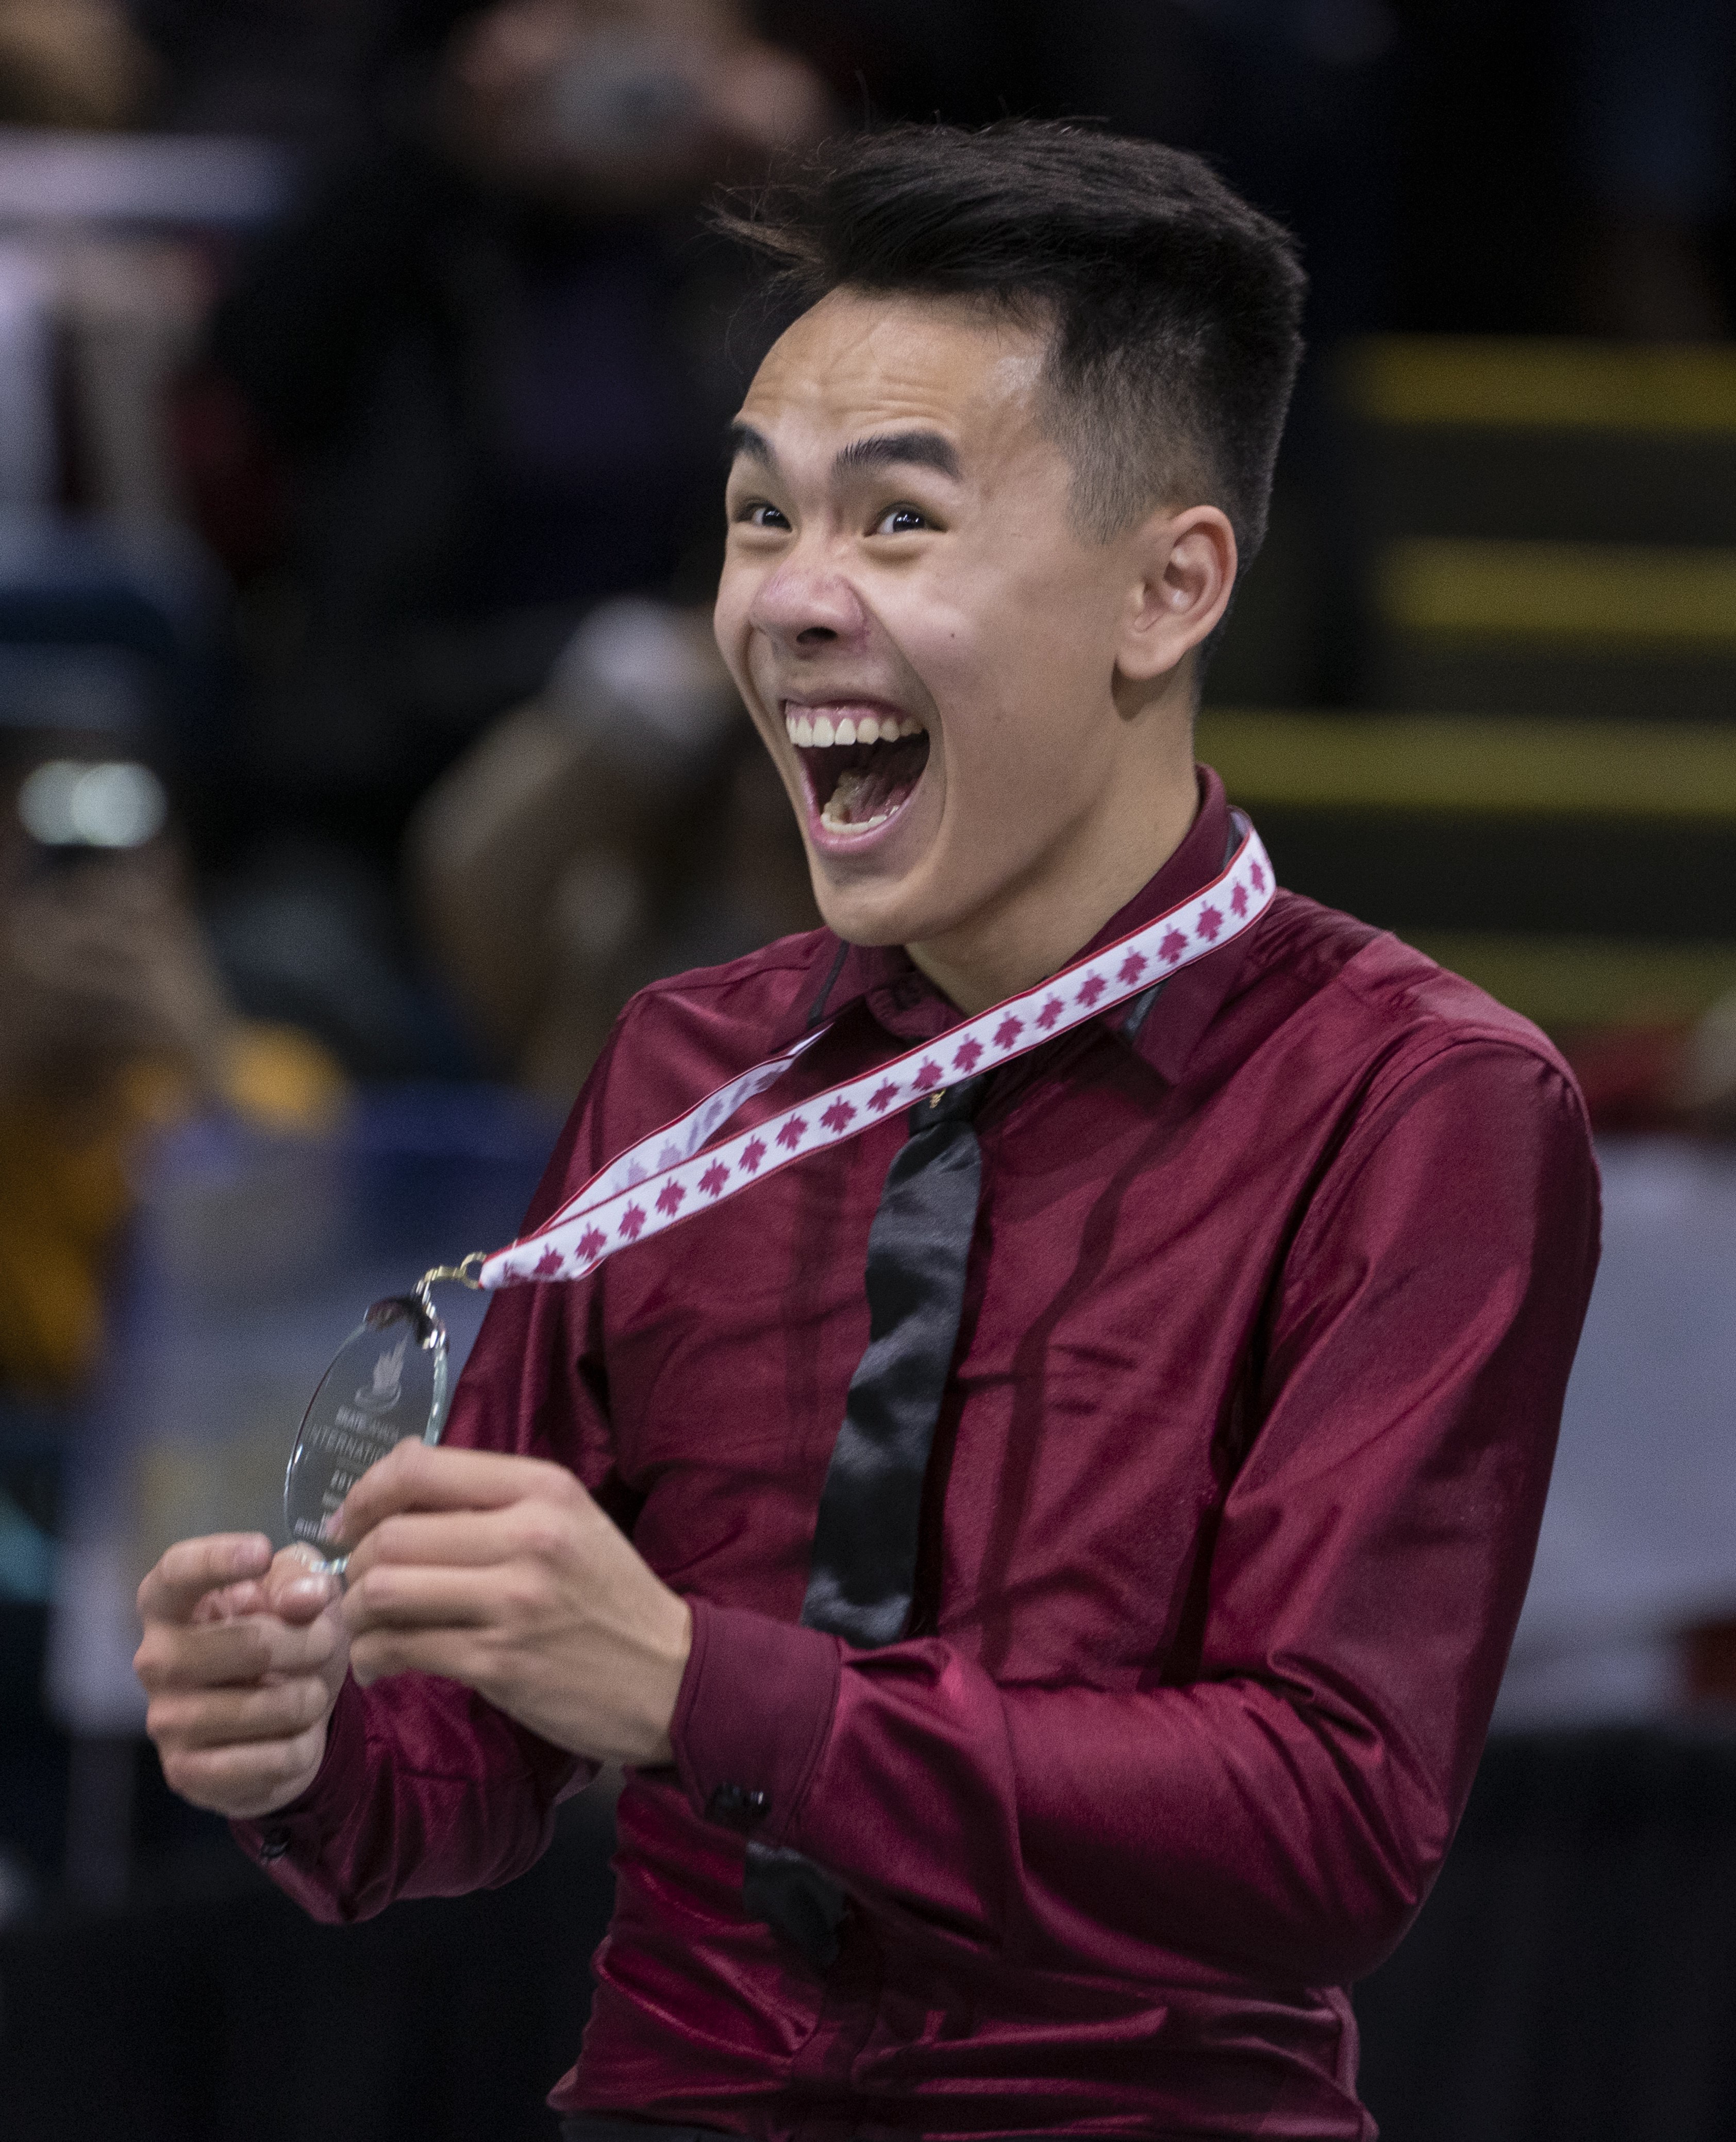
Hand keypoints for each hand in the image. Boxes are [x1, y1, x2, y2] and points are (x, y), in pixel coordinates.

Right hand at [135, 1535, 348, 1818]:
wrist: (283, 1721)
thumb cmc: (285, 1638)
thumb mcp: (300, 1591)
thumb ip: (301, 1577)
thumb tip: (303, 1598)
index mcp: (169, 1604)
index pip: (175, 1573)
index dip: (216, 1559)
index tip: (261, 1552)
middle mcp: (154, 1659)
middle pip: (247, 1643)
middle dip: (308, 1643)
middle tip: (324, 1643)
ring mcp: (165, 1720)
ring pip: (265, 1707)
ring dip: (309, 1698)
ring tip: (309, 1693)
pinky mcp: (185, 1773)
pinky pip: (271, 1760)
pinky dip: (301, 1747)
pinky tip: (292, 1737)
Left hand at [335, 1442, 690, 1765]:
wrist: (669, 1675)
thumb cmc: (609, 1595)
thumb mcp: (567, 1521)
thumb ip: (492, 1499)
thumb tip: (395, 1480)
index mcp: (542, 1488)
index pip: (420, 1468)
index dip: (365, 1492)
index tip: (349, 1523)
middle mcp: (528, 1535)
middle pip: (393, 1534)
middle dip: (355, 1563)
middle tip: (355, 1586)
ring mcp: (514, 1601)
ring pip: (386, 1591)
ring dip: (355, 1614)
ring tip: (365, 1627)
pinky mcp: (500, 1663)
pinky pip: (402, 1649)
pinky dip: (373, 1658)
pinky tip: (380, 1665)